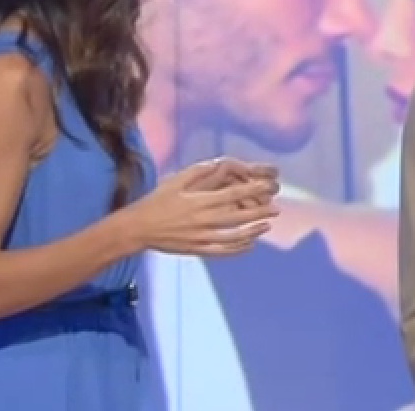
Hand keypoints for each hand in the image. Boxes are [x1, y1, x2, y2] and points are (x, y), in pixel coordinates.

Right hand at [124, 158, 279, 256]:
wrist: (138, 228)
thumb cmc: (157, 202)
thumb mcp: (175, 181)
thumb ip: (198, 172)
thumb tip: (218, 163)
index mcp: (199, 202)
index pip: (233, 195)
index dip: (253, 190)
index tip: (268, 186)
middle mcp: (203, 221)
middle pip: (238, 216)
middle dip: (260, 211)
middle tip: (276, 208)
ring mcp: (201, 238)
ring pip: (234, 236)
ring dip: (253, 231)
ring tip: (267, 225)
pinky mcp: (198, 250)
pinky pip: (223, 251)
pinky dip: (239, 248)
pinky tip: (250, 243)